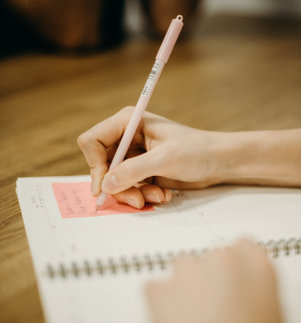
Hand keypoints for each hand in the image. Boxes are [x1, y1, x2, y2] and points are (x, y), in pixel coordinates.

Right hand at [78, 106, 220, 207]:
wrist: (218, 162)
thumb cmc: (196, 151)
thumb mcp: (165, 160)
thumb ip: (133, 171)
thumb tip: (105, 185)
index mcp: (128, 122)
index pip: (93, 141)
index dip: (95, 165)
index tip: (105, 187)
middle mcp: (126, 137)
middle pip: (101, 166)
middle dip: (118, 186)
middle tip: (137, 200)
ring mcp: (132, 156)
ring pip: (114, 181)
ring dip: (134, 193)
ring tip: (157, 195)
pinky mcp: (140, 171)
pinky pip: (129, 188)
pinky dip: (143, 194)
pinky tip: (162, 193)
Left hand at [146, 240, 289, 322]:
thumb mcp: (274, 320)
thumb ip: (256, 293)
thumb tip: (245, 296)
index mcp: (252, 262)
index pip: (240, 246)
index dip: (233, 268)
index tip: (230, 281)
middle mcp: (219, 259)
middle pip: (208, 259)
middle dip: (208, 280)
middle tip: (210, 310)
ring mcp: (187, 271)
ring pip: (181, 270)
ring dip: (184, 289)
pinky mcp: (158, 290)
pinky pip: (154, 289)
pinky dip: (159, 304)